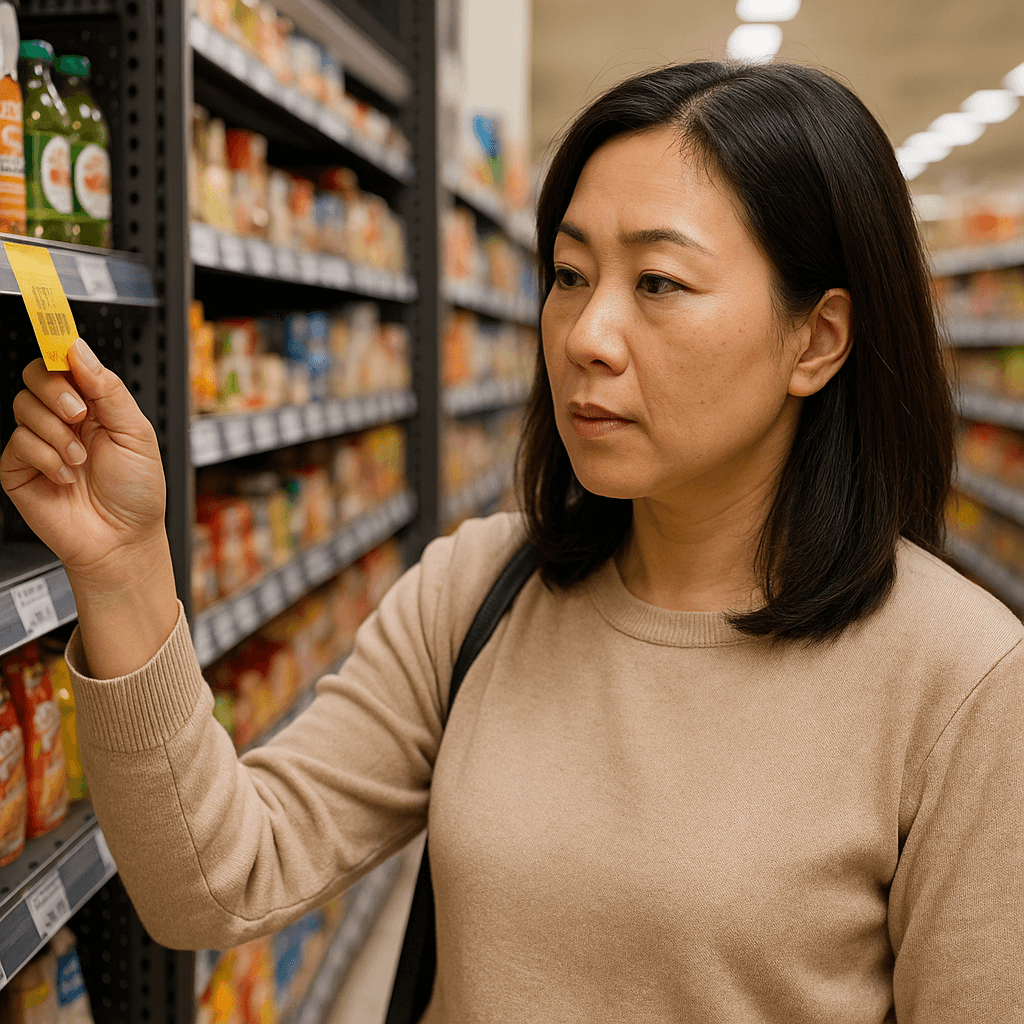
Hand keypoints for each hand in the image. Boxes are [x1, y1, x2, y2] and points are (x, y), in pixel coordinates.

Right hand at [1, 339, 167, 587]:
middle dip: (56, 390)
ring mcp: (40, 442)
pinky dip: (47, 457)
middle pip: (36, 375)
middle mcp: (64, 419)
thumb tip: (78, 349)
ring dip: (58, 434)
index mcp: (95, 406)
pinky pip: (17, 442)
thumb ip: (108, 390)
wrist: (123, 540)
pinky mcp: (19, 467)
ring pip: (24, 406)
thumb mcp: (137, 433)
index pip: (67, 364)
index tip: (58, 338)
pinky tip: (66, 476)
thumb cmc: (137, 493)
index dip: (60, 348)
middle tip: (78, 414)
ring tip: (82, 460)